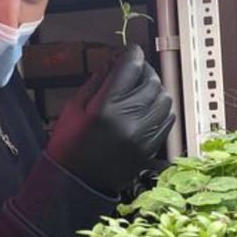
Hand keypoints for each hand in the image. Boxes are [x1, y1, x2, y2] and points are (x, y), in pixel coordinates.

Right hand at [47, 45, 175, 194]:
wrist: (76, 185)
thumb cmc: (69, 145)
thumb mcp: (74, 107)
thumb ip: (98, 81)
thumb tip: (115, 60)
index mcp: (105, 108)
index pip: (130, 66)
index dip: (131, 53)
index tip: (128, 52)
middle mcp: (128, 120)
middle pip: (151, 80)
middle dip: (143, 70)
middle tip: (132, 71)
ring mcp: (143, 136)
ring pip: (164, 98)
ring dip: (154, 89)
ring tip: (140, 91)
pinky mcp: (150, 148)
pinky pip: (167, 119)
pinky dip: (160, 109)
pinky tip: (146, 109)